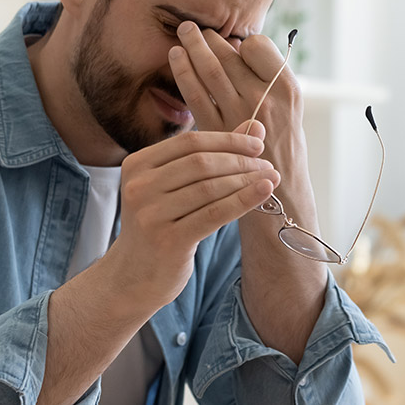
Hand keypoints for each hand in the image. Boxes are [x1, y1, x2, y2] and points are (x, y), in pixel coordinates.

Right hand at [103, 123, 280, 310]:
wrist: (134, 277)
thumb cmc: (161, 225)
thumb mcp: (176, 188)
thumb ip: (210, 155)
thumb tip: (255, 127)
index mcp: (137, 165)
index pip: (189, 142)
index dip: (227, 140)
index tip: (257, 144)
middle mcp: (139, 187)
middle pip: (200, 163)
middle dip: (240, 160)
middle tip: (267, 164)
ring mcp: (151, 214)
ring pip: (210, 188)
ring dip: (246, 180)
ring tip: (270, 179)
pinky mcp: (168, 240)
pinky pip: (214, 214)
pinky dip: (243, 200)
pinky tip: (264, 192)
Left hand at [168, 22, 303, 154]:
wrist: (280, 195)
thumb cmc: (284, 149)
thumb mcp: (291, 111)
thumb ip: (268, 82)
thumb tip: (237, 49)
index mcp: (287, 88)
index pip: (257, 46)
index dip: (242, 43)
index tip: (233, 44)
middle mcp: (265, 98)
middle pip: (230, 55)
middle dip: (209, 38)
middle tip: (193, 27)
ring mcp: (240, 114)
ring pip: (210, 70)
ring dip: (193, 47)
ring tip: (183, 33)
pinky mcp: (216, 131)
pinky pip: (195, 94)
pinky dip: (183, 72)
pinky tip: (176, 59)